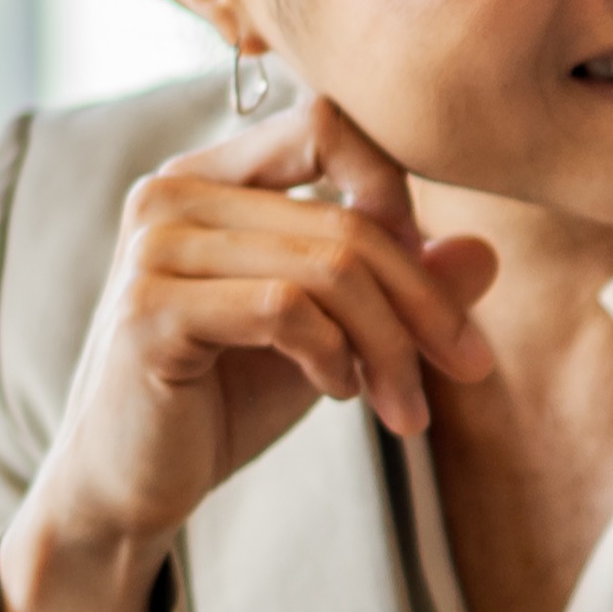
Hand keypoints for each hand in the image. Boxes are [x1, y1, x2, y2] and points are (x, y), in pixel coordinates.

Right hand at [0, 94, 499, 611]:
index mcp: (211, 175)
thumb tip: (486, 253)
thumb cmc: (224, 398)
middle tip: (466, 367)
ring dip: (391, 346)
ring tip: (403, 404)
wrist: (127, 485)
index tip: (431, 282)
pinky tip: (338, 392)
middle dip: (425, 304)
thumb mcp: (331, 335)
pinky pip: (286, 309)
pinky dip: (335, 356)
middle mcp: (172, 192)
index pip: (328, 126)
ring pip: (330, 268)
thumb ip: (398, 288)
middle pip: (348, 219)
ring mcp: (155, 247)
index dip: (398, 193)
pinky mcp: (149, 310)